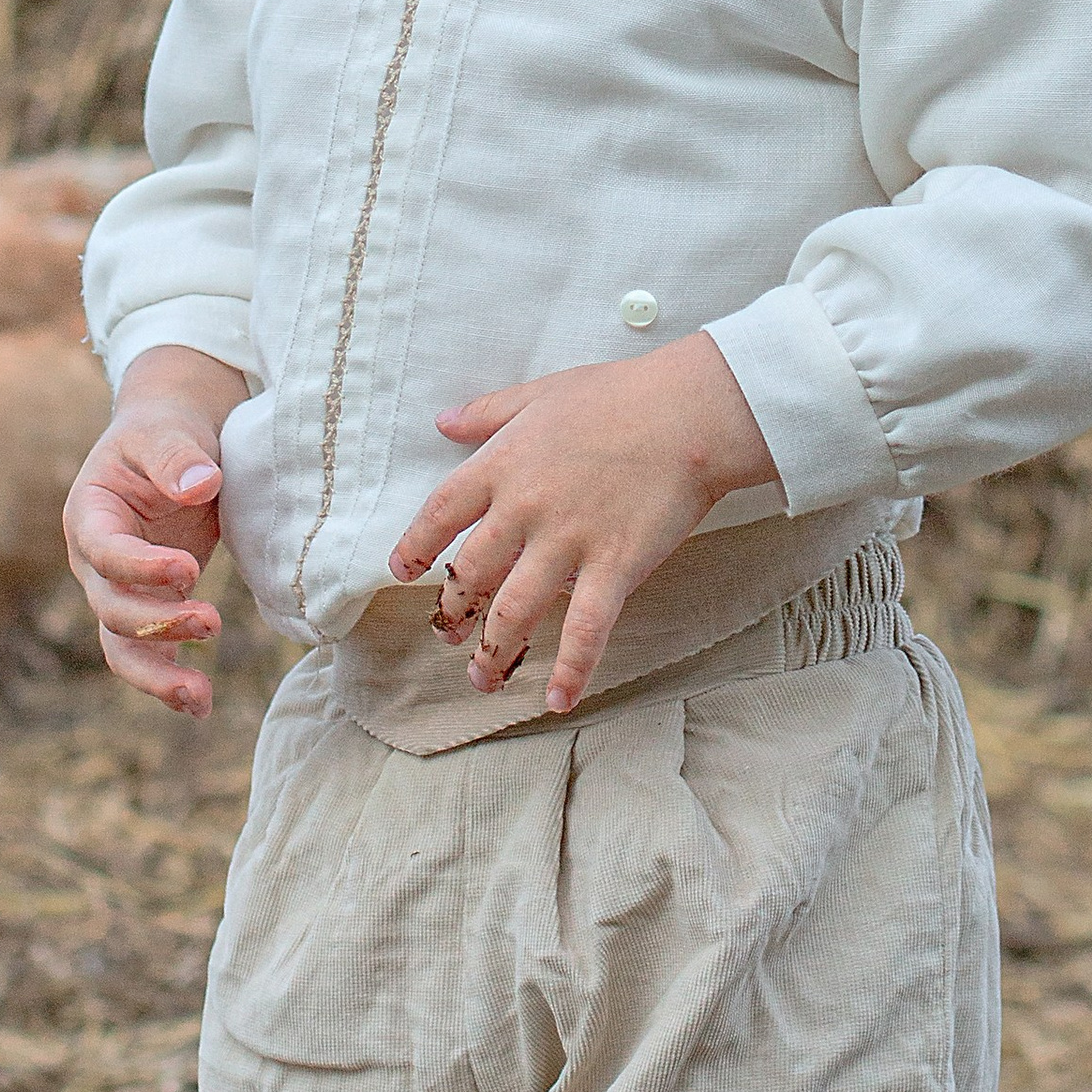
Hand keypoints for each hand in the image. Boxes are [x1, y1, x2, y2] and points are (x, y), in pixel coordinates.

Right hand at [64, 347, 246, 719]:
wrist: (173, 444)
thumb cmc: (165, 432)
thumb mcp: (167, 430)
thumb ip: (177, 456)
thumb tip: (201, 484)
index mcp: (89, 514)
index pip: (104, 551)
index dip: (140, 567)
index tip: (188, 570)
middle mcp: (94, 562)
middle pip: (111, 608)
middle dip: (156, 623)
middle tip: (211, 622)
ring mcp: (118, 591)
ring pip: (121, 647)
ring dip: (157, 675)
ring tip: (199, 696)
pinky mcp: (147, 608)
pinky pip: (148, 655)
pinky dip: (170, 682)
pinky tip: (201, 707)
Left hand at [389, 332, 776, 715]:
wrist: (688, 411)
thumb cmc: (619, 395)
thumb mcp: (542, 392)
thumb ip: (488, 412)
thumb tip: (443, 422)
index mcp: (504, 463)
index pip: (441, 511)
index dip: (417, 545)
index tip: (403, 571)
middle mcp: (526, 508)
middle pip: (470, 572)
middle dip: (453, 611)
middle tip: (449, 635)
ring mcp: (568, 541)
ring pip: (514, 611)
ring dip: (493, 651)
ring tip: (482, 678)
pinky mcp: (614, 567)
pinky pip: (585, 630)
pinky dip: (571, 670)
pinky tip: (558, 699)